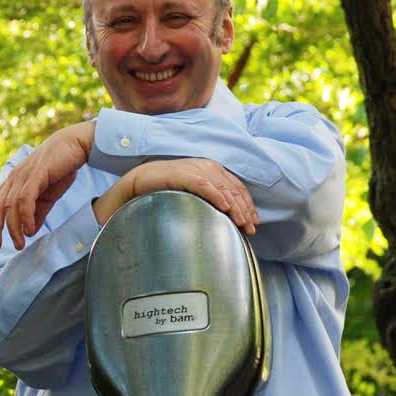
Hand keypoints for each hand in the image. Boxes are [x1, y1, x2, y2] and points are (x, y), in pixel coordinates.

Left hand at [0, 122, 95, 249]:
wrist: (75, 145)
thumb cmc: (60, 169)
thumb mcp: (47, 197)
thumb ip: (37, 213)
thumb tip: (29, 232)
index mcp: (13, 182)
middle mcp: (13, 179)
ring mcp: (23, 176)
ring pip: (10, 206)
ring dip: (13, 228)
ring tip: (19, 244)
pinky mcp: (36, 175)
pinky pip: (25, 199)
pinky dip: (25, 216)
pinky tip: (29, 230)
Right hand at [93, 158, 258, 235]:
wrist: (141, 180)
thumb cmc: (166, 188)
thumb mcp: (193, 191)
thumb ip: (209, 196)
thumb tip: (226, 214)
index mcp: (212, 169)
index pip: (236, 187)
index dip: (247, 204)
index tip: (254, 221)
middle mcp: (207, 167)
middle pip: (233, 189)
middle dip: (245, 210)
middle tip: (251, 228)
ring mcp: (196, 169)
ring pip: (223, 189)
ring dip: (235, 207)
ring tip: (242, 223)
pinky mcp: (184, 174)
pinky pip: (205, 186)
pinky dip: (217, 196)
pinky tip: (225, 208)